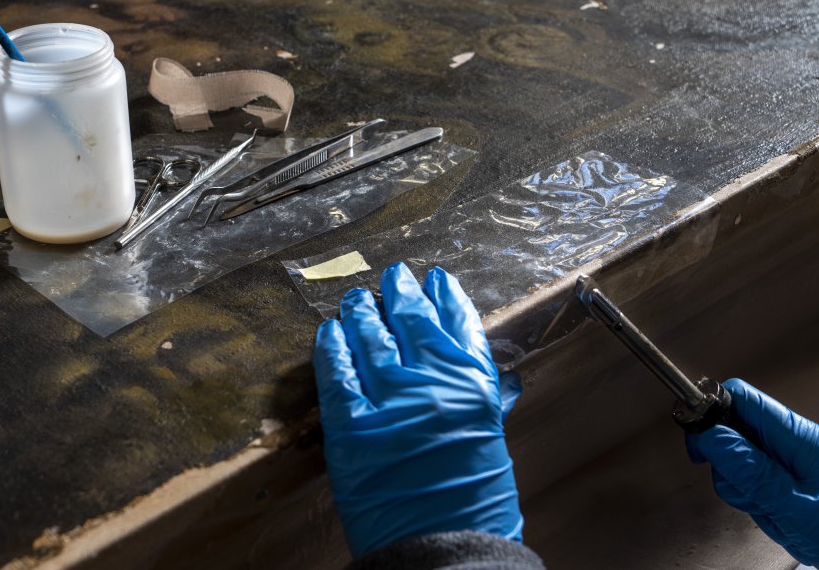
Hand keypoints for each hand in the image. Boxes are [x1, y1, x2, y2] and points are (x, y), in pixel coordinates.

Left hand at [312, 262, 522, 556]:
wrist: (444, 549)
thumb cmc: (473, 502)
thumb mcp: (489, 440)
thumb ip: (482, 398)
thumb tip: (490, 373)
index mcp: (474, 386)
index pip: (460, 322)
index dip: (446, 295)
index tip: (436, 279)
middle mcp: (434, 383)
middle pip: (412, 319)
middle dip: (400, 291)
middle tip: (392, 276)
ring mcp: (391, 401)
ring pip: (371, 336)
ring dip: (361, 312)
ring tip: (354, 300)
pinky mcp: (352, 426)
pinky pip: (337, 372)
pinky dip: (331, 348)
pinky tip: (329, 333)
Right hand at [685, 378, 818, 566]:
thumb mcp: (793, 508)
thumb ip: (751, 473)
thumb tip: (711, 437)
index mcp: (803, 438)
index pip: (743, 398)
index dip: (711, 412)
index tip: (697, 440)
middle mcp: (803, 442)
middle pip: (739, 430)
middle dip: (728, 464)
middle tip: (743, 491)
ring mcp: (802, 459)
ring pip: (746, 457)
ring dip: (743, 486)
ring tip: (767, 509)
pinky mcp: (800, 477)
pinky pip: (762, 476)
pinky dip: (758, 495)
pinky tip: (774, 511)